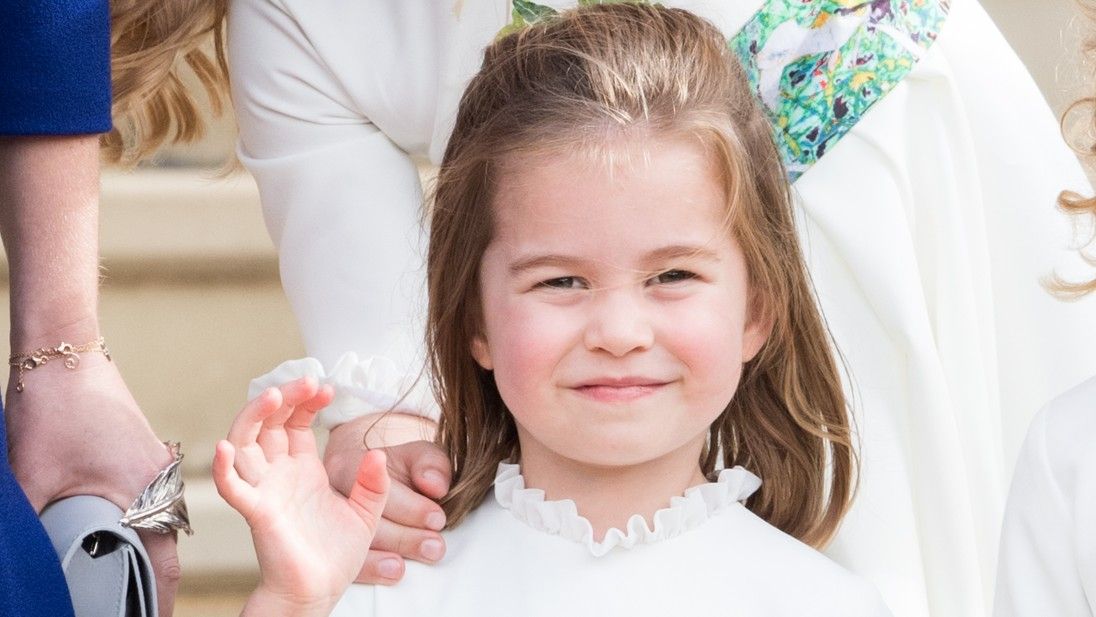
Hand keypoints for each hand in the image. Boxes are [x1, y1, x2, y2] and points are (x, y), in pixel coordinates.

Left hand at [5, 355, 181, 614]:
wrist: (66, 356)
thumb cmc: (54, 413)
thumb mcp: (30, 481)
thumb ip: (28, 531)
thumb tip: (23, 568)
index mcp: (145, 497)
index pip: (163, 571)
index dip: (155, 607)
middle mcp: (160, 484)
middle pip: (166, 553)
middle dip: (151, 588)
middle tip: (130, 613)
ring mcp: (156, 466)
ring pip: (160, 527)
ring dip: (147, 556)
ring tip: (125, 585)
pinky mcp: (144, 454)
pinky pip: (152, 503)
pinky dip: (140, 527)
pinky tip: (116, 535)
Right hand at [213, 378, 388, 611]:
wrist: (319, 591)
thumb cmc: (335, 555)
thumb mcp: (366, 513)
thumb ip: (374, 484)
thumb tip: (378, 453)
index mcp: (302, 469)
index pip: (294, 423)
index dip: (306, 402)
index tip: (327, 388)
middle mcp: (279, 474)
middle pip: (267, 423)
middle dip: (284, 398)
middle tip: (307, 381)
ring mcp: (265, 490)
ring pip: (243, 444)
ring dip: (253, 416)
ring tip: (273, 395)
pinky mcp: (258, 513)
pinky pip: (233, 488)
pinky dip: (223, 469)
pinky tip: (224, 448)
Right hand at [325, 415, 450, 583]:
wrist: (379, 479)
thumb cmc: (400, 469)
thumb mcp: (420, 457)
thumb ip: (431, 465)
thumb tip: (434, 486)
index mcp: (346, 465)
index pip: (373, 488)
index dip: (409, 507)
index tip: (437, 519)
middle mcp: (328, 494)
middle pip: (361, 521)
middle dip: (403, 537)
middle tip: (434, 546)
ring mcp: (325, 523)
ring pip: (350, 545)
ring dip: (384, 557)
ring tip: (410, 565)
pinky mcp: (330, 549)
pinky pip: (345, 564)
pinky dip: (371, 570)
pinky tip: (391, 572)